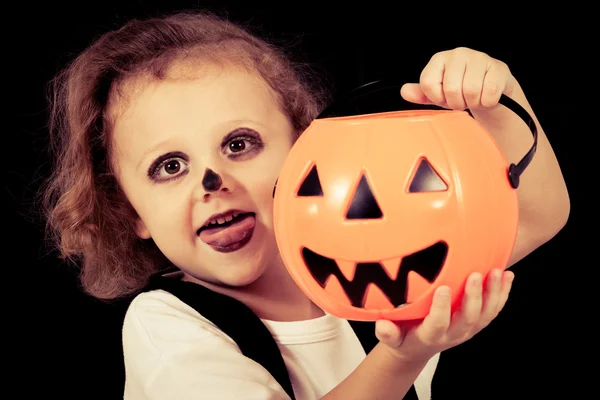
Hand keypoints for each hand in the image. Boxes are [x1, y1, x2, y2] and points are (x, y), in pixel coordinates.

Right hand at [375, 268, 514, 363]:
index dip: (442, 308)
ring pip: (486, 314)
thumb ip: (387, 332)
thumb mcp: (392, 337)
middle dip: (474, 296)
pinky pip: (494, 310)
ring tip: (498, 272)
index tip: (443, 288)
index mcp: (431, 335)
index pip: (438, 323)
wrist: (418, 347)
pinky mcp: (477, 323)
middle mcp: (453, 333)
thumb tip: (382, 325)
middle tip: (475, 275)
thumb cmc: (403, 336)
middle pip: (469, 317)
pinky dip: (503, 293)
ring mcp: (468, 329)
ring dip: (494, 293)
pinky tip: (507, 276)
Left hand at [400, 47, 516, 111]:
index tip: (444, 98)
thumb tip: (404, 91)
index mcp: (439, 59)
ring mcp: (479, 58)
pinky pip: (489, 93)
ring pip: (470, 91)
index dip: (437, 98)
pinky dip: (487, 102)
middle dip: (456, 103)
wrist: (490, 89)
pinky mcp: (498, 68)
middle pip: (451, 89)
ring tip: (473, 98)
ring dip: (472, 103)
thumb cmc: (461, 90)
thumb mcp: (438, 93)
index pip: (429, 84)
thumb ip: (421, 93)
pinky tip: (486, 97)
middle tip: (461, 100)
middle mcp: (458, 54)